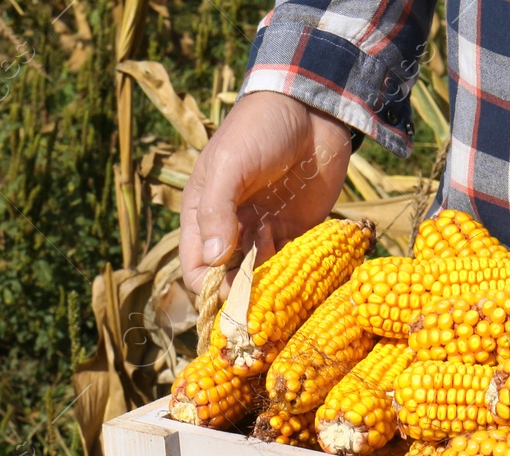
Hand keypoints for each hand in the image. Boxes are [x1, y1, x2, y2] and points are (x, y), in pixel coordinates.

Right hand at [180, 91, 353, 292]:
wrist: (311, 109)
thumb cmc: (259, 130)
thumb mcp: (229, 165)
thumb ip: (217, 210)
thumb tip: (215, 258)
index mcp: (203, 216)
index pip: (197, 269)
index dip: (209, 287)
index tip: (230, 291)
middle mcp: (232, 232)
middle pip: (229, 281)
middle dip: (243, 291)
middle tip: (261, 284)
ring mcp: (265, 234)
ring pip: (261, 279)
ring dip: (270, 280)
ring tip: (278, 248)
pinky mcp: (296, 234)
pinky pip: (291, 266)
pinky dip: (294, 270)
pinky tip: (298, 249)